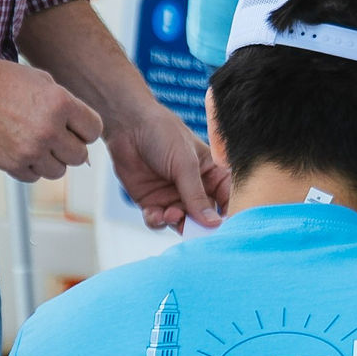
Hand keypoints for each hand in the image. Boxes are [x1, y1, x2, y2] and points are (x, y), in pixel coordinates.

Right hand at [0, 54, 101, 181]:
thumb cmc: (2, 80)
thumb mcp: (43, 82)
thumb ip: (67, 107)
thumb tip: (83, 135)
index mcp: (60, 104)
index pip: (94, 131)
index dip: (85, 128)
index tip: (74, 126)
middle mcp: (48, 130)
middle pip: (80, 156)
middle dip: (70, 146)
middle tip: (56, 136)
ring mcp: (28, 150)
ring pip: (58, 171)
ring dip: (51, 159)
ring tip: (36, 143)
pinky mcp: (9, 164)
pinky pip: (33, 177)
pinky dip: (31, 167)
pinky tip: (21, 149)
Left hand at [104, 103, 226, 232]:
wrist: (128, 125)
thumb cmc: (163, 134)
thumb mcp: (185, 164)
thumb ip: (196, 195)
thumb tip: (213, 224)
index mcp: (212, 174)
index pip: (228, 200)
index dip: (228, 215)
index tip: (225, 228)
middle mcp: (195, 189)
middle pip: (204, 218)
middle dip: (200, 226)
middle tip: (196, 230)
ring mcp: (173, 196)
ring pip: (181, 223)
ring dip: (178, 223)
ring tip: (172, 213)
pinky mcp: (151, 202)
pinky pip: (158, 221)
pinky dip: (158, 221)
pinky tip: (156, 213)